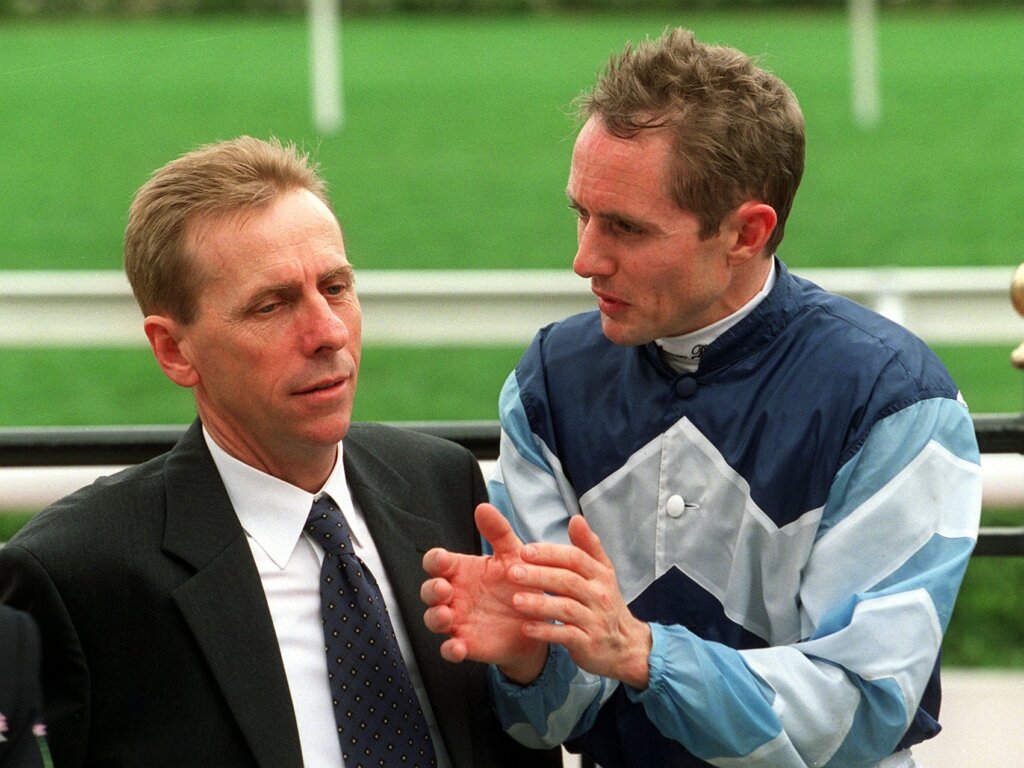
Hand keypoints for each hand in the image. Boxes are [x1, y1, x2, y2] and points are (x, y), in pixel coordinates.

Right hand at [421, 503, 548, 682]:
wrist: (538, 620)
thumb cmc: (519, 583)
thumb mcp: (513, 554)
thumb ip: (498, 532)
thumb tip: (484, 507)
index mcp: (461, 570)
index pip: (437, 563)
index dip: (435, 561)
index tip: (442, 560)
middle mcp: (455, 595)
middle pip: (429, 590)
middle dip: (431, 589)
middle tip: (445, 589)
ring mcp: (458, 620)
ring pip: (433, 619)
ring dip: (435, 617)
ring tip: (447, 616)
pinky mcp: (467, 644)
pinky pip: (449, 649)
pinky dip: (450, 650)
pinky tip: (458, 647)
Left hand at [508, 514, 651, 688]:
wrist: (623, 645)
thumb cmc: (604, 602)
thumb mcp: (602, 573)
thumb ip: (587, 546)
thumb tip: (576, 518)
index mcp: (600, 574)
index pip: (575, 558)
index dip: (550, 553)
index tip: (524, 551)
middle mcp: (599, 595)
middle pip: (568, 581)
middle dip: (539, 575)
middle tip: (512, 572)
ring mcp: (595, 620)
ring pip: (566, 608)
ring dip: (539, 604)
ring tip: (515, 600)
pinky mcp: (588, 643)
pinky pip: (565, 635)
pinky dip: (545, 631)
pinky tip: (526, 627)